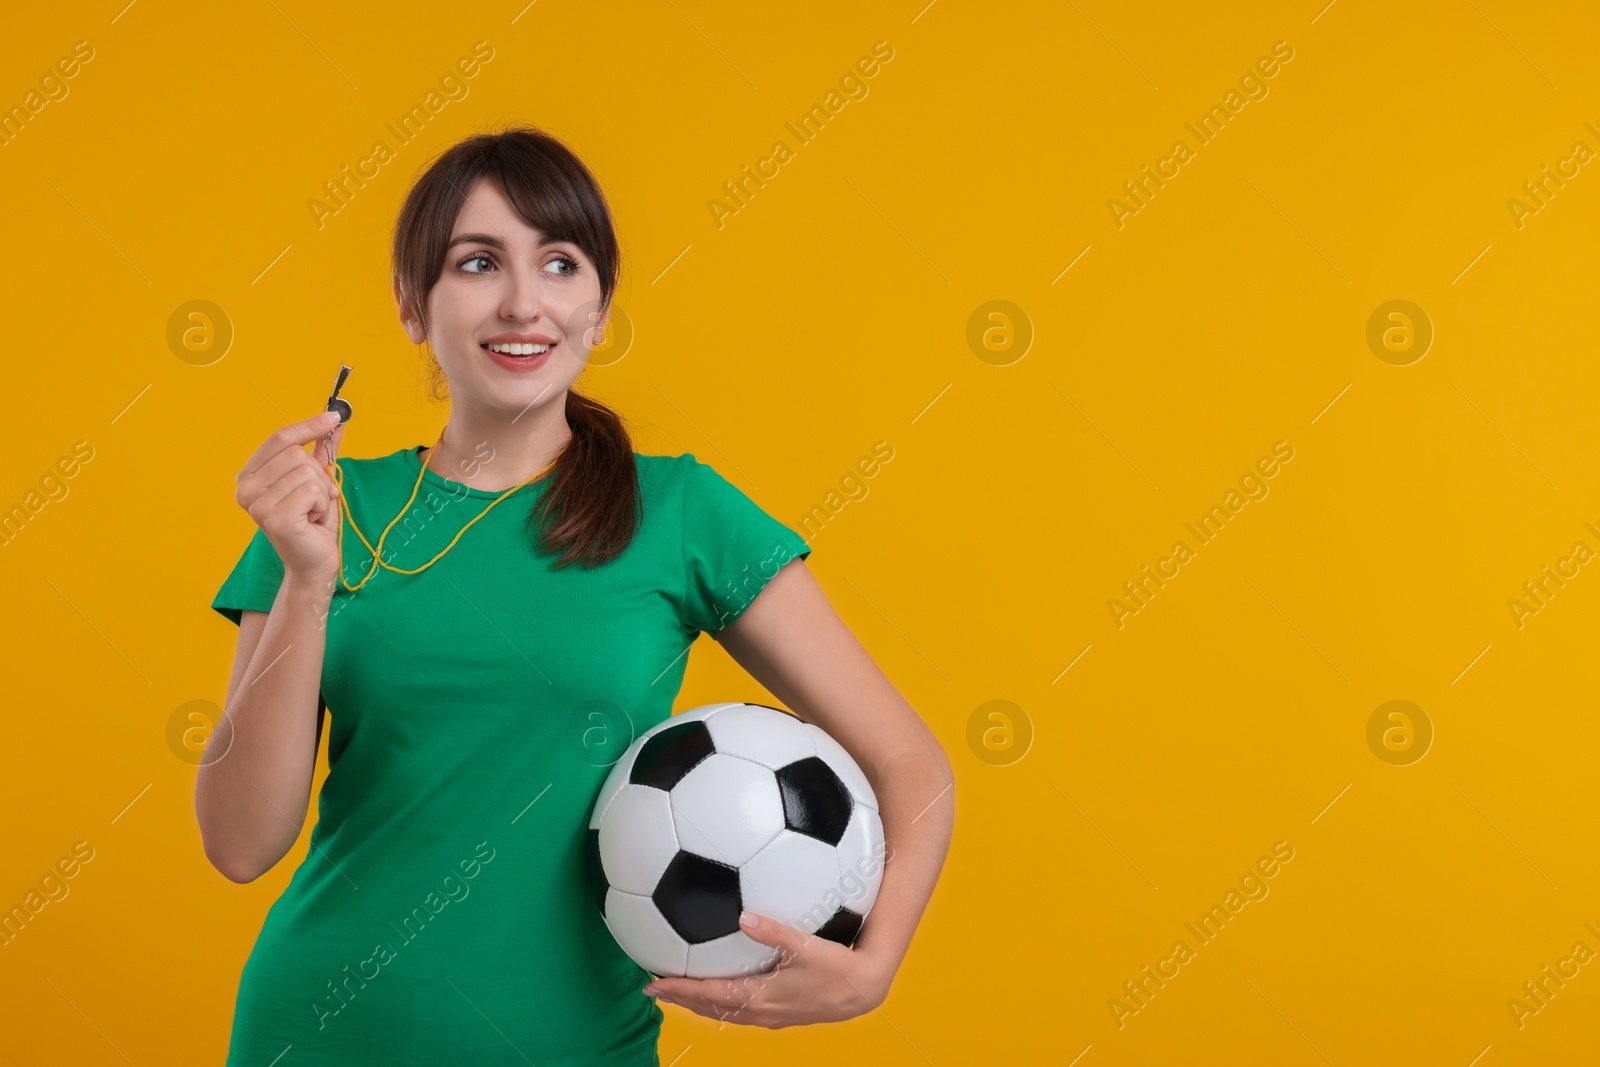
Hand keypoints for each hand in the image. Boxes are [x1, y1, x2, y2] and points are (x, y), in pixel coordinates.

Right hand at [235, 412, 344, 586]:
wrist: (315, 562)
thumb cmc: (313, 523)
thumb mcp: (317, 480)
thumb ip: (321, 451)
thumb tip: (334, 420)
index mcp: (249, 476)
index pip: (279, 438)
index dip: (308, 425)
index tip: (334, 416)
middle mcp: (245, 488)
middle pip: (296, 453)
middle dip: (319, 474)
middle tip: (318, 498)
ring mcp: (256, 504)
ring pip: (306, 471)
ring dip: (321, 493)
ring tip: (312, 512)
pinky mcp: (274, 518)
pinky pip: (312, 490)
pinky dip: (321, 505)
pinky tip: (312, 521)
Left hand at [642, 911, 890, 1028]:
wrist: (862, 991)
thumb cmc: (837, 967)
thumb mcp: (806, 946)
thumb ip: (774, 931)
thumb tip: (745, 916)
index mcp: (759, 997)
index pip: (708, 995)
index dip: (679, 989)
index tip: (652, 981)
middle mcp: (759, 1011)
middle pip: (709, 1007)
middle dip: (680, 997)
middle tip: (652, 986)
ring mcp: (768, 1015)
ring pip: (722, 1011)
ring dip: (697, 1002)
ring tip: (676, 989)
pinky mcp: (778, 1013)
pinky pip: (738, 1009)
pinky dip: (718, 1001)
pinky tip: (718, 987)